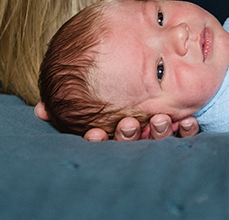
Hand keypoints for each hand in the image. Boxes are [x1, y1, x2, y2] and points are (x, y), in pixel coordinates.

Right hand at [34, 102, 199, 141]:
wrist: (158, 84)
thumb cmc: (117, 96)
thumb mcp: (91, 99)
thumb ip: (69, 105)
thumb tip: (40, 109)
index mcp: (114, 133)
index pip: (105, 142)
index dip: (100, 141)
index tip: (95, 134)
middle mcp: (138, 137)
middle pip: (133, 143)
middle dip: (129, 136)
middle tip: (129, 124)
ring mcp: (160, 137)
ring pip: (160, 140)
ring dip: (159, 131)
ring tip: (160, 119)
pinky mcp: (184, 133)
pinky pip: (188, 137)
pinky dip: (189, 130)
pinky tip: (189, 120)